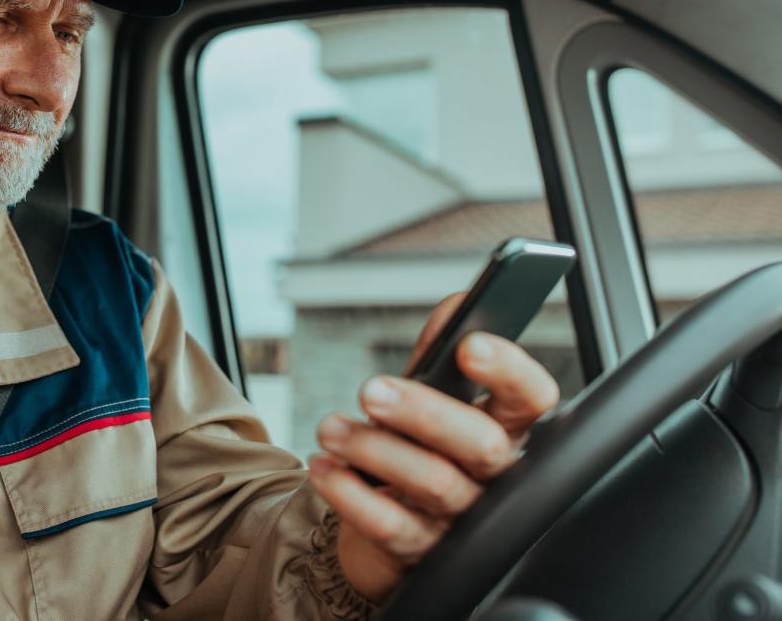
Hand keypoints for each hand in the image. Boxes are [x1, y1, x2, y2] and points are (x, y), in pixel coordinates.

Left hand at [307, 292, 559, 602]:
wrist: (394, 522)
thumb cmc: (423, 448)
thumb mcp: (433, 397)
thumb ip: (441, 352)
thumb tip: (459, 303)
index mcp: (507, 428)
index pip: (532, 398)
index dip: (510, 372)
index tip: (469, 346)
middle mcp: (496, 476)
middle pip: (480, 444)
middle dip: (423, 412)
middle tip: (372, 391)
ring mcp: (463, 519)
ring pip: (433, 484)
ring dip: (374, 448)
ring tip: (330, 427)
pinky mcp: (422, 553)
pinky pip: (391, 528)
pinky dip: (350, 494)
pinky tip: (324, 467)